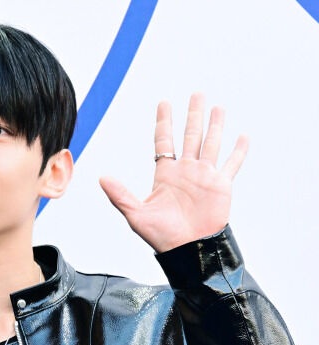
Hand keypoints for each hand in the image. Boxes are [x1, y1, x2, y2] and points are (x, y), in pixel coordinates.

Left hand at [99, 92, 248, 252]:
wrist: (187, 251)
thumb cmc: (161, 236)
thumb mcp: (136, 214)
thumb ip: (120, 195)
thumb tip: (101, 177)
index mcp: (165, 174)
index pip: (164, 141)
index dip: (164, 121)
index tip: (164, 102)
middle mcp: (186, 171)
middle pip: (190, 135)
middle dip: (193, 114)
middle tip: (196, 93)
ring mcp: (205, 177)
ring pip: (211, 143)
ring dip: (215, 125)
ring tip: (217, 107)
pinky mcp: (221, 186)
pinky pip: (232, 164)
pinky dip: (238, 150)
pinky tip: (243, 135)